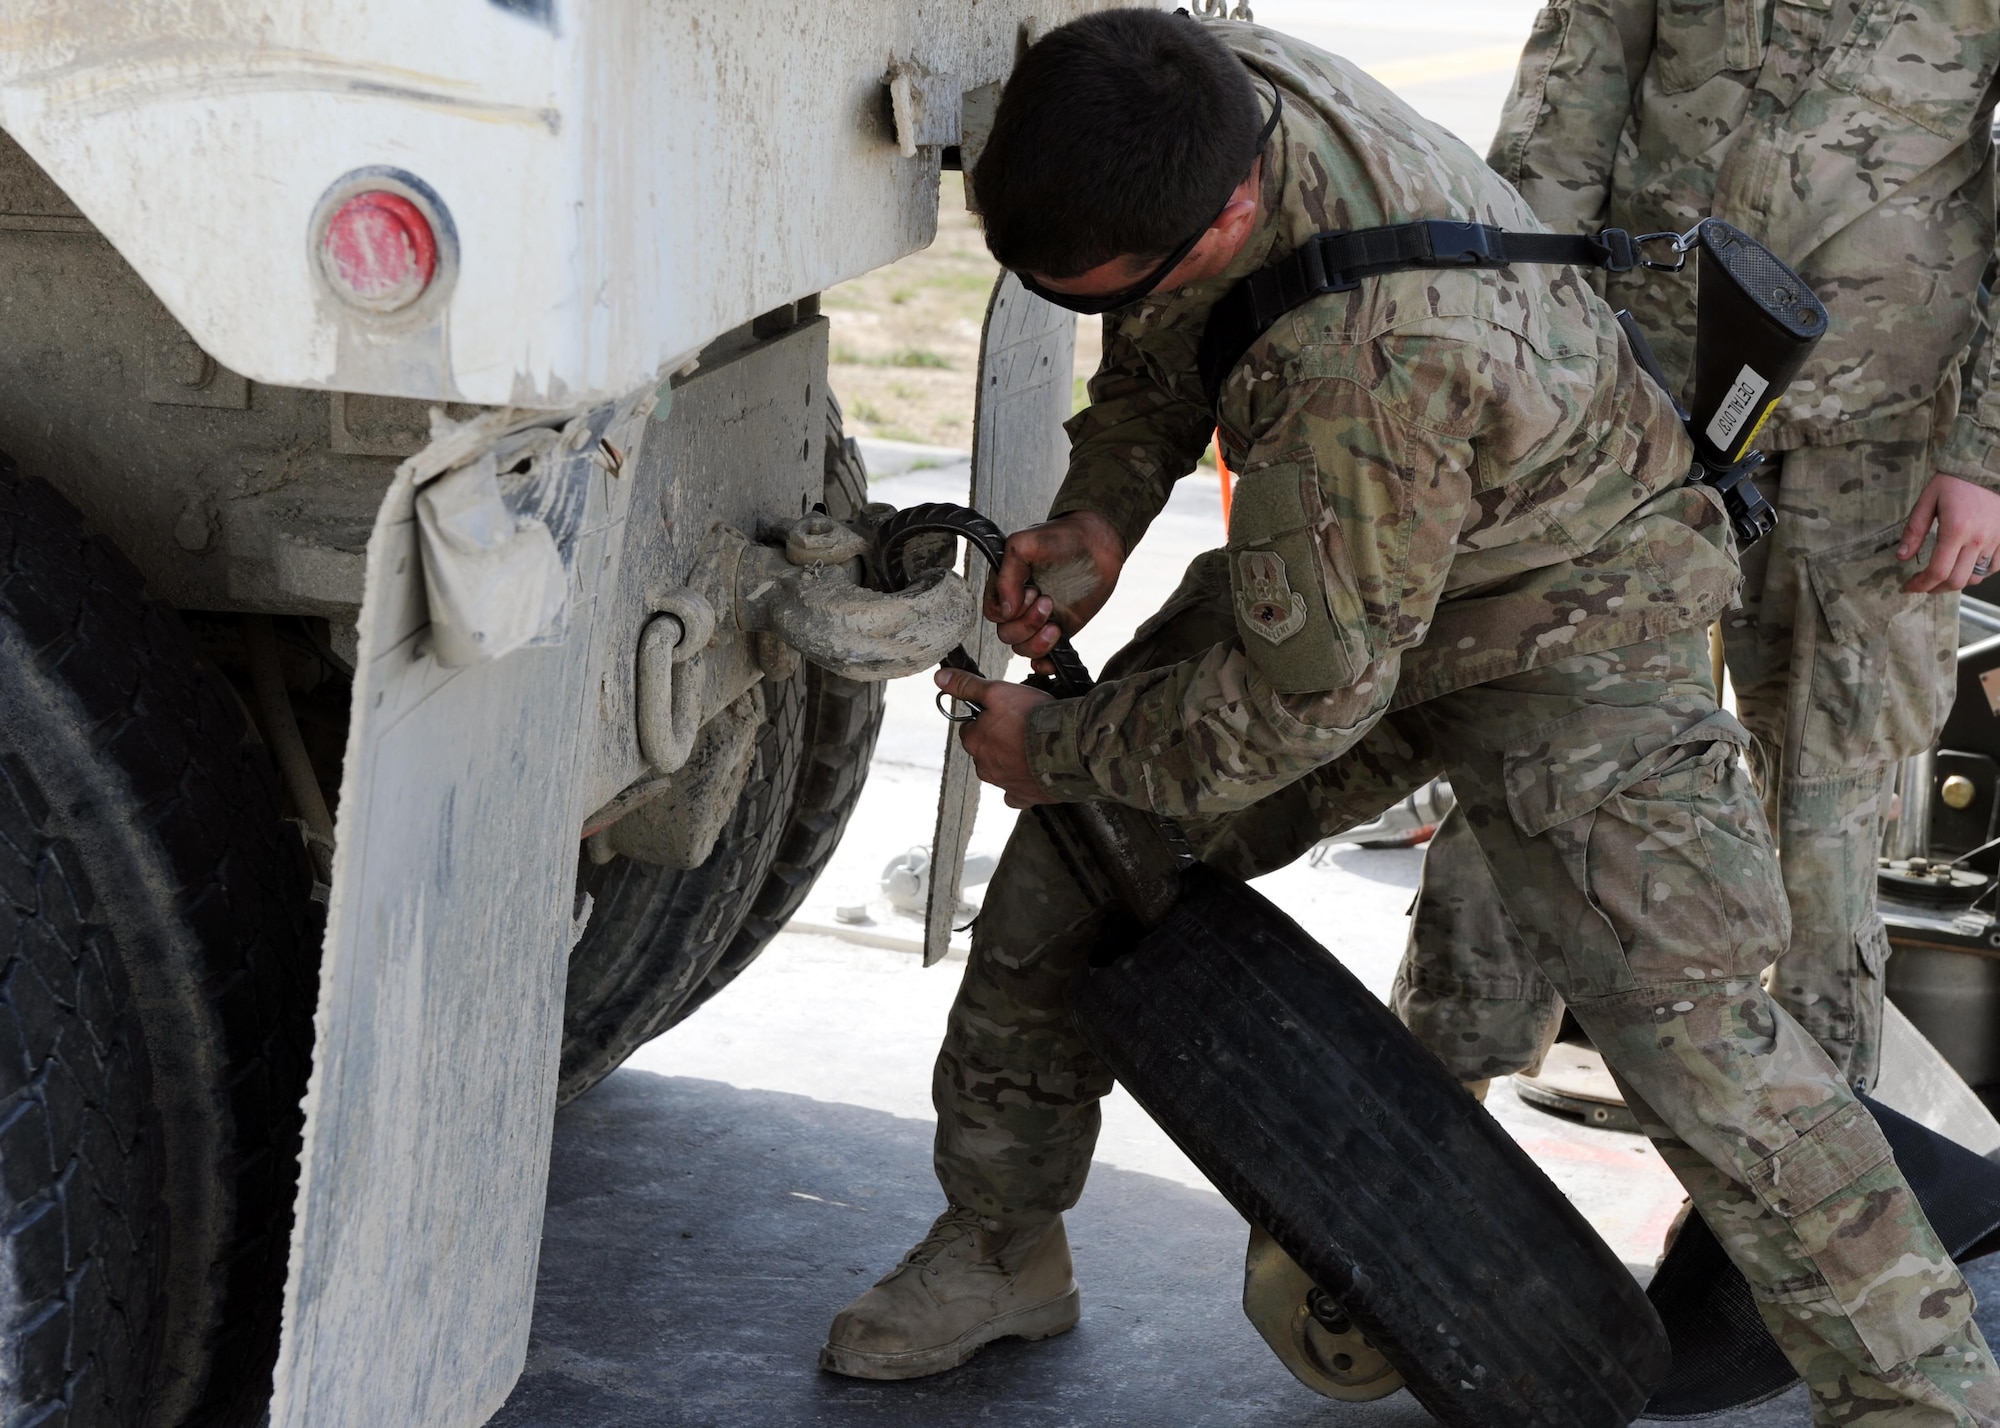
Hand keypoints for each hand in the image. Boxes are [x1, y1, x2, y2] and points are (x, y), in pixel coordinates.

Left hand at [933, 668, 1057, 807]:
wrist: (1069, 747)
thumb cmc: (1034, 717)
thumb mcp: (997, 692)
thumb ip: (968, 686)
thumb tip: (940, 678)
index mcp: (975, 741)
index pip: (970, 727)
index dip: (987, 717)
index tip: (1005, 712)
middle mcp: (984, 766)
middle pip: (985, 749)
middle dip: (998, 739)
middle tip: (1022, 726)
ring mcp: (1004, 784)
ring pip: (1000, 769)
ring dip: (1011, 759)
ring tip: (1034, 745)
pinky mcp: (1024, 796)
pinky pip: (1016, 792)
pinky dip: (1021, 783)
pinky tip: (1033, 772)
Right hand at [985, 511, 1125, 674]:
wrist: (1099, 543)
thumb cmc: (1062, 537)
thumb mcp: (1024, 544)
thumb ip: (1007, 575)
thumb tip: (1005, 611)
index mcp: (1007, 586)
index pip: (993, 612)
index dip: (1008, 611)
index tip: (1031, 591)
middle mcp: (1021, 605)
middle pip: (1006, 634)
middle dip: (1027, 623)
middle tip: (1048, 601)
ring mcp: (1040, 620)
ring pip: (1022, 648)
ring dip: (1037, 642)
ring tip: (1056, 624)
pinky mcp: (1060, 631)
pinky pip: (1043, 658)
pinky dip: (1044, 663)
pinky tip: (1053, 657)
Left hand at [1900, 474, 1999, 592]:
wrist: (1984, 469)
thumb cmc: (1954, 482)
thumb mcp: (1926, 501)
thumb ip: (1914, 530)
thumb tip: (1902, 557)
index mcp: (1956, 530)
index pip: (1938, 571)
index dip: (1920, 585)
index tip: (1908, 587)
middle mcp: (1978, 539)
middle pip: (1957, 580)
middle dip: (1935, 588)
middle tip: (1922, 585)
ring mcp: (1995, 540)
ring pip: (1976, 577)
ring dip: (1956, 582)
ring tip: (1941, 577)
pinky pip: (1994, 567)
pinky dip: (1978, 573)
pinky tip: (1964, 568)